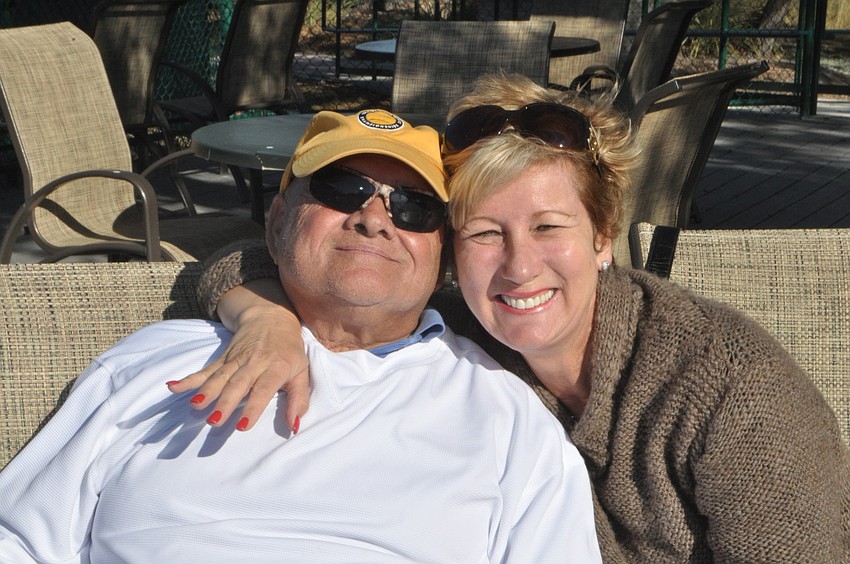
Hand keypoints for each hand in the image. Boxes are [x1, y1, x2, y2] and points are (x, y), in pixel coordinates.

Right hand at [167, 281, 308, 432]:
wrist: (272, 318)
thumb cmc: (289, 351)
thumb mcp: (302, 372)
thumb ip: (299, 400)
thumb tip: (295, 427)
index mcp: (276, 367)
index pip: (263, 389)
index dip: (253, 407)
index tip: (242, 426)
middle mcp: (254, 363)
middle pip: (237, 384)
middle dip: (225, 402)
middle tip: (215, 421)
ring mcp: (236, 360)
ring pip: (219, 377)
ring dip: (206, 391)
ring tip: (195, 405)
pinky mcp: (223, 358)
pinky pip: (205, 370)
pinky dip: (189, 379)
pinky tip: (173, 387)